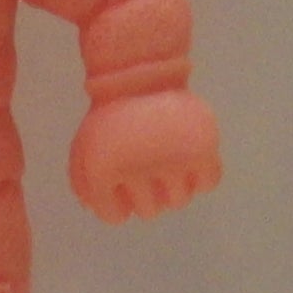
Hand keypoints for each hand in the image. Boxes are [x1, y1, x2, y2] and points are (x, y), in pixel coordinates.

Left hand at [68, 89, 220, 223]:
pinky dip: (201, 175)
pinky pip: (208, 182)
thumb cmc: (110, 117)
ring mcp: (171, 160)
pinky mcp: (201, 149)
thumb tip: (96, 212)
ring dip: (173, 186)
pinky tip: (189, 158)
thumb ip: (84, 186)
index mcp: (102, 171)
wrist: (138, 75)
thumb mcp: (85, 149)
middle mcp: (137, 170)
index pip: (115, 217)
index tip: (121, 180)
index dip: (118, 202)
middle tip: (145, 165)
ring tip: (167, 159)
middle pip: (149, 212)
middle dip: (146, 193)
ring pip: (178, 201)